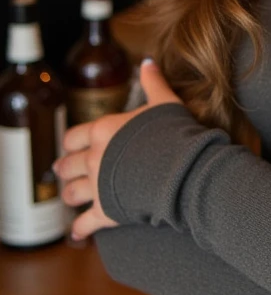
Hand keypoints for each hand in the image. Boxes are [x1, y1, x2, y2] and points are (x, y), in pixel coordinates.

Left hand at [54, 59, 182, 240]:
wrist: (181, 168)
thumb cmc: (174, 133)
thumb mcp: (165, 102)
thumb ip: (153, 82)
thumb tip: (147, 62)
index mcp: (104, 131)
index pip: (74, 137)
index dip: (72, 142)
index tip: (73, 146)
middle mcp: (95, 158)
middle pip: (68, 165)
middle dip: (65, 169)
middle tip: (65, 171)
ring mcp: (99, 185)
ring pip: (71, 193)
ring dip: (70, 195)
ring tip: (72, 197)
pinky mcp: (106, 210)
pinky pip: (86, 222)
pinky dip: (80, 229)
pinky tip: (78, 233)